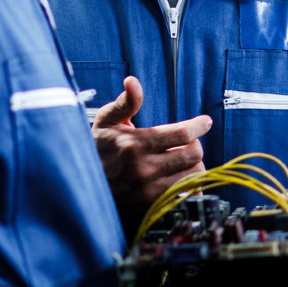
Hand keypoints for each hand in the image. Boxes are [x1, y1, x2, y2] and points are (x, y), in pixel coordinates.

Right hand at [94, 76, 211, 228]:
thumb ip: (126, 102)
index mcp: (135, 145)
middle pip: (193, 154)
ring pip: (194, 174)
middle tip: (188, 141)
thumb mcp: (107, 120)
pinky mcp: (152, 206)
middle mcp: (143, 169)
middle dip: (195, 144)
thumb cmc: (99, 146)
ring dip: (193, 164)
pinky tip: (180, 176)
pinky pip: (187, 195)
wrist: (82, 183)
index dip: (199, 125)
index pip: (183, 134)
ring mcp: (148, 191)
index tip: (205, 121)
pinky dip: (189, 185)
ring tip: (181, 159)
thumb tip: (132, 81)